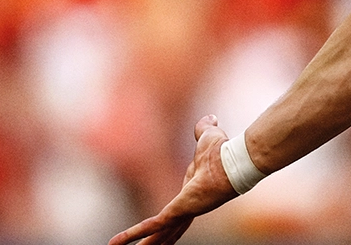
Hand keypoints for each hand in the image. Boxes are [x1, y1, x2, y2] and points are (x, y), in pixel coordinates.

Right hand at [109, 115, 240, 244]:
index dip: (166, 221)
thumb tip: (210, 118)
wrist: (232, 160)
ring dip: (143, 242)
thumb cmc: (224, 151)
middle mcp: (188, 206)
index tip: (158, 227)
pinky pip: (151, 225)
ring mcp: (183, 211)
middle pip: (168, 229)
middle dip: (155, 241)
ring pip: (157, 232)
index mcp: (191, 192)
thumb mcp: (207, 138)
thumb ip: (204, 129)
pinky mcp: (177, 211)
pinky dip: (133, 233)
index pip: (176, 212)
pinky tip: (118, 241)